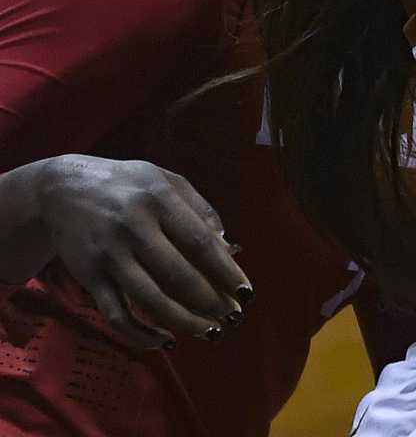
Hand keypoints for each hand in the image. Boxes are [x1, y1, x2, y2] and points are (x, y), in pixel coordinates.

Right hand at [32, 156, 249, 350]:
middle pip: (178, 275)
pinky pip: (115, 314)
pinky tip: (164, 341)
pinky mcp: (90, 277)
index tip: (246, 292)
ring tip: (209, 332)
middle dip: (210, 301)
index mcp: (159, 199)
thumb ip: (200, 209)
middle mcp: (134, 228)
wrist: (62, 189)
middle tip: (233, 318)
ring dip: (183, 322)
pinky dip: (139, 334)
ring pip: (149, 299)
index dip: (225, 270)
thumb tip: (228, 247)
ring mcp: (110, 255)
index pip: (199, 242)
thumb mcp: (167, 181)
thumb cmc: (128, 184)